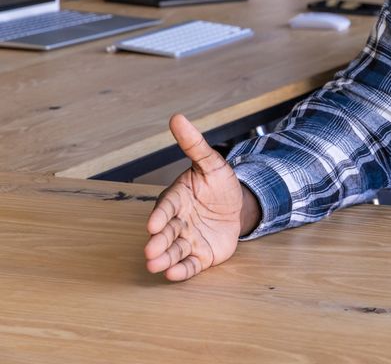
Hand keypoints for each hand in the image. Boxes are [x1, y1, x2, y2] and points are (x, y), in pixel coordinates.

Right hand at [144, 114, 247, 280]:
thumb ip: (194, 144)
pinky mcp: (200, 255)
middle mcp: (178, 222)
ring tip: (156, 266)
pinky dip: (181, 270)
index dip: (160, 215)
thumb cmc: (218, 184)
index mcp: (177, 199)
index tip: (153, 223)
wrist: (238, 206)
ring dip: (164, 259)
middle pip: (166, 232)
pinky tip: (173, 275)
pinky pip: (189, 264)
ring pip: (173, 250)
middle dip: (158, 242)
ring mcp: (188, 239)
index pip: (167, 207)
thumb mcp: (211, 163)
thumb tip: (177, 117)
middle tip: (150, 251)